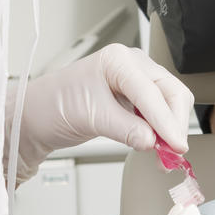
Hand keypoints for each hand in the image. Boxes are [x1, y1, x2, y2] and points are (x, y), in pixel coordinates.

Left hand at [14, 44, 193, 167]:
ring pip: (170, 102)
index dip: (166, 121)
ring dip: (171, 128)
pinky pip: (160, 112)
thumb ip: (125, 128)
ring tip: (165, 154)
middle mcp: (131, 65)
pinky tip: (158, 146)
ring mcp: (135, 81)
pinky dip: (162, 130)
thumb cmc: (54, 105)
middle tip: (174, 152)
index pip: (151, 92)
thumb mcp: (90, 117)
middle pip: (171, 92)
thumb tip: (153, 141)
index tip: (176, 145)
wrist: (38, 115)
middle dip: (175, 123)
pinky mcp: (135, 98)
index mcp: (118, 60)